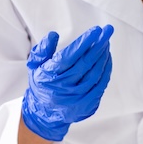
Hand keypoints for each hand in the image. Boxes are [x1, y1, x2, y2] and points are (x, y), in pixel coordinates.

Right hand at [21, 25, 114, 140]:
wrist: (44, 113)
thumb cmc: (42, 83)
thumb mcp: (35, 65)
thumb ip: (43, 49)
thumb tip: (53, 35)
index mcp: (49, 76)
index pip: (68, 57)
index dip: (83, 43)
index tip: (96, 31)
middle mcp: (63, 87)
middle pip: (85, 63)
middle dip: (98, 45)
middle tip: (107, 31)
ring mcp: (76, 97)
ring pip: (95, 73)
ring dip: (103, 56)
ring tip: (106, 41)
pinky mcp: (86, 104)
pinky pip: (101, 84)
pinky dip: (106, 69)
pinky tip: (107, 57)